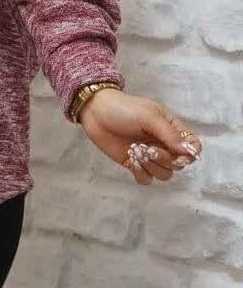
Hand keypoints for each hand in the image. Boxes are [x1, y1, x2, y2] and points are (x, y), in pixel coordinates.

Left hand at [78, 89, 202, 184]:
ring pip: (163, 174)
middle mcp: (162, 143)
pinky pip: (146, 178)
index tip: (178, 155)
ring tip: (136, 152)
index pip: (192, 147)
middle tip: (148, 149)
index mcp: (171, 129)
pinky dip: (141, 173)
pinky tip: (131, 161)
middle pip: (178, 165)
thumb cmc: (124, 109)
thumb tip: (188, 152)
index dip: (189, 155)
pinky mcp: (133, 163)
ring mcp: (148, 155)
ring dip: (151, 166)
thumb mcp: (149, 116)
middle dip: (164, 160)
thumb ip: (169, 134)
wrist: (95, 112)